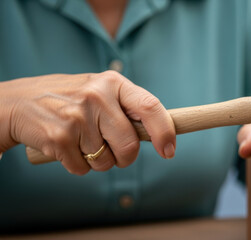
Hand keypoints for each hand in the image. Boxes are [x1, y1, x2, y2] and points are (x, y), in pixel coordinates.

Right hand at [0, 71, 175, 174]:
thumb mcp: (99, 91)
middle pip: (129, 146)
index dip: (165, 132)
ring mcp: (77, 117)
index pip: (150, 107)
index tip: (169, 151)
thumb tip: (162, 134)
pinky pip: (83, 169)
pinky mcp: (59, 138)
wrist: (17, 102)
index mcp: (112, 83)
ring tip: (80, 141)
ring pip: (106, 162)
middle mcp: (96, 97)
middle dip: (124, 158)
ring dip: (97, 161)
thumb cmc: (69, 99)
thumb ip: (126, 108)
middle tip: (113, 152)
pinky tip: (65, 146)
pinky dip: (77, 165)